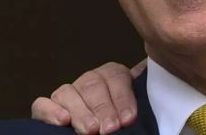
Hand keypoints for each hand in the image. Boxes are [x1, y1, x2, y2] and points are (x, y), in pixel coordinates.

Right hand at [31, 60, 145, 134]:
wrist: (109, 128)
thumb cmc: (124, 120)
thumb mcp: (134, 109)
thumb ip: (139, 101)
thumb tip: (163, 87)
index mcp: (114, 75)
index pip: (117, 78)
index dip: (123, 98)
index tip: (129, 119)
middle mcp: (90, 80)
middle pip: (93, 86)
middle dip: (103, 108)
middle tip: (110, 129)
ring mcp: (68, 92)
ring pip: (69, 92)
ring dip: (81, 113)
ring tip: (91, 131)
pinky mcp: (47, 107)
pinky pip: (42, 104)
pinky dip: (50, 111)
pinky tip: (63, 121)